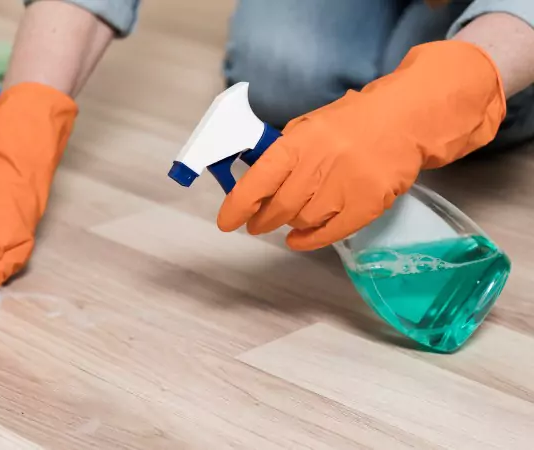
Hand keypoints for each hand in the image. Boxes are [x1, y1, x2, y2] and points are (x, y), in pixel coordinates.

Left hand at [217, 40, 505, 249]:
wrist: (406, 119)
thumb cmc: (351, 122)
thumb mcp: (309, 126)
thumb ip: (284, 154)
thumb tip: (255, 186)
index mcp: (301, 140)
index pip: (261, 179)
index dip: (239, 205)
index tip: (226, 221)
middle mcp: (322, 163)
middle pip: (281, 206)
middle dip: (262, 220)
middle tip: (256, 224)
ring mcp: (348, 185)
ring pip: (304, 220)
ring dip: (289, 224)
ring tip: (287, 219)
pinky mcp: (369, 204)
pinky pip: (331, 232)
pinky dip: (310, 240)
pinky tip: (299, 239)